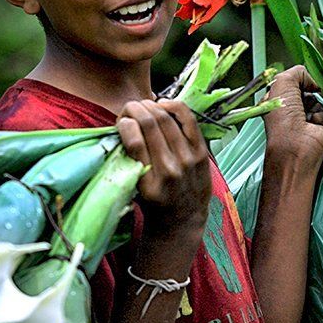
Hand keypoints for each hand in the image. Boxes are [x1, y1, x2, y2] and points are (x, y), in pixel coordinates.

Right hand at [116, 99, 211, 235]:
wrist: (183, 219)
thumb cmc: (153, 203)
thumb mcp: (135, 190)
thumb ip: (129, 161)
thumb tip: (124, 124)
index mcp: (148, 183)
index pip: (135, 142)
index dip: (125, 124)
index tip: (121, 122)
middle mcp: (170, 170)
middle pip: (150, 124)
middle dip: (135, 109)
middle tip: (129, 107)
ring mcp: (188, 160)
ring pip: (167, 118)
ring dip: (151, 106)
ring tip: (143, 105)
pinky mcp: (201, 153)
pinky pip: (188, 120)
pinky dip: (174, 106)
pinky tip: (163, 104)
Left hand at [262, 65, 322, 174]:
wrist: (296, 146)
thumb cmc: (283, 116)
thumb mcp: (283, 83)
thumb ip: (297, 72)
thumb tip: (312, 77)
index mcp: (277, 98)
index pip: (293, 81)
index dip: (301, 78)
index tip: (307, 77)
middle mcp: (290, 107)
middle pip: (308, 88)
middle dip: (311, 88)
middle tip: (312, 92)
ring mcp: (306, 116)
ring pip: (319, 98)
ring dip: (316, 103)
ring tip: (308, 113)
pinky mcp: (320, 124)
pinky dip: (322, 115)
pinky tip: (314, 122)